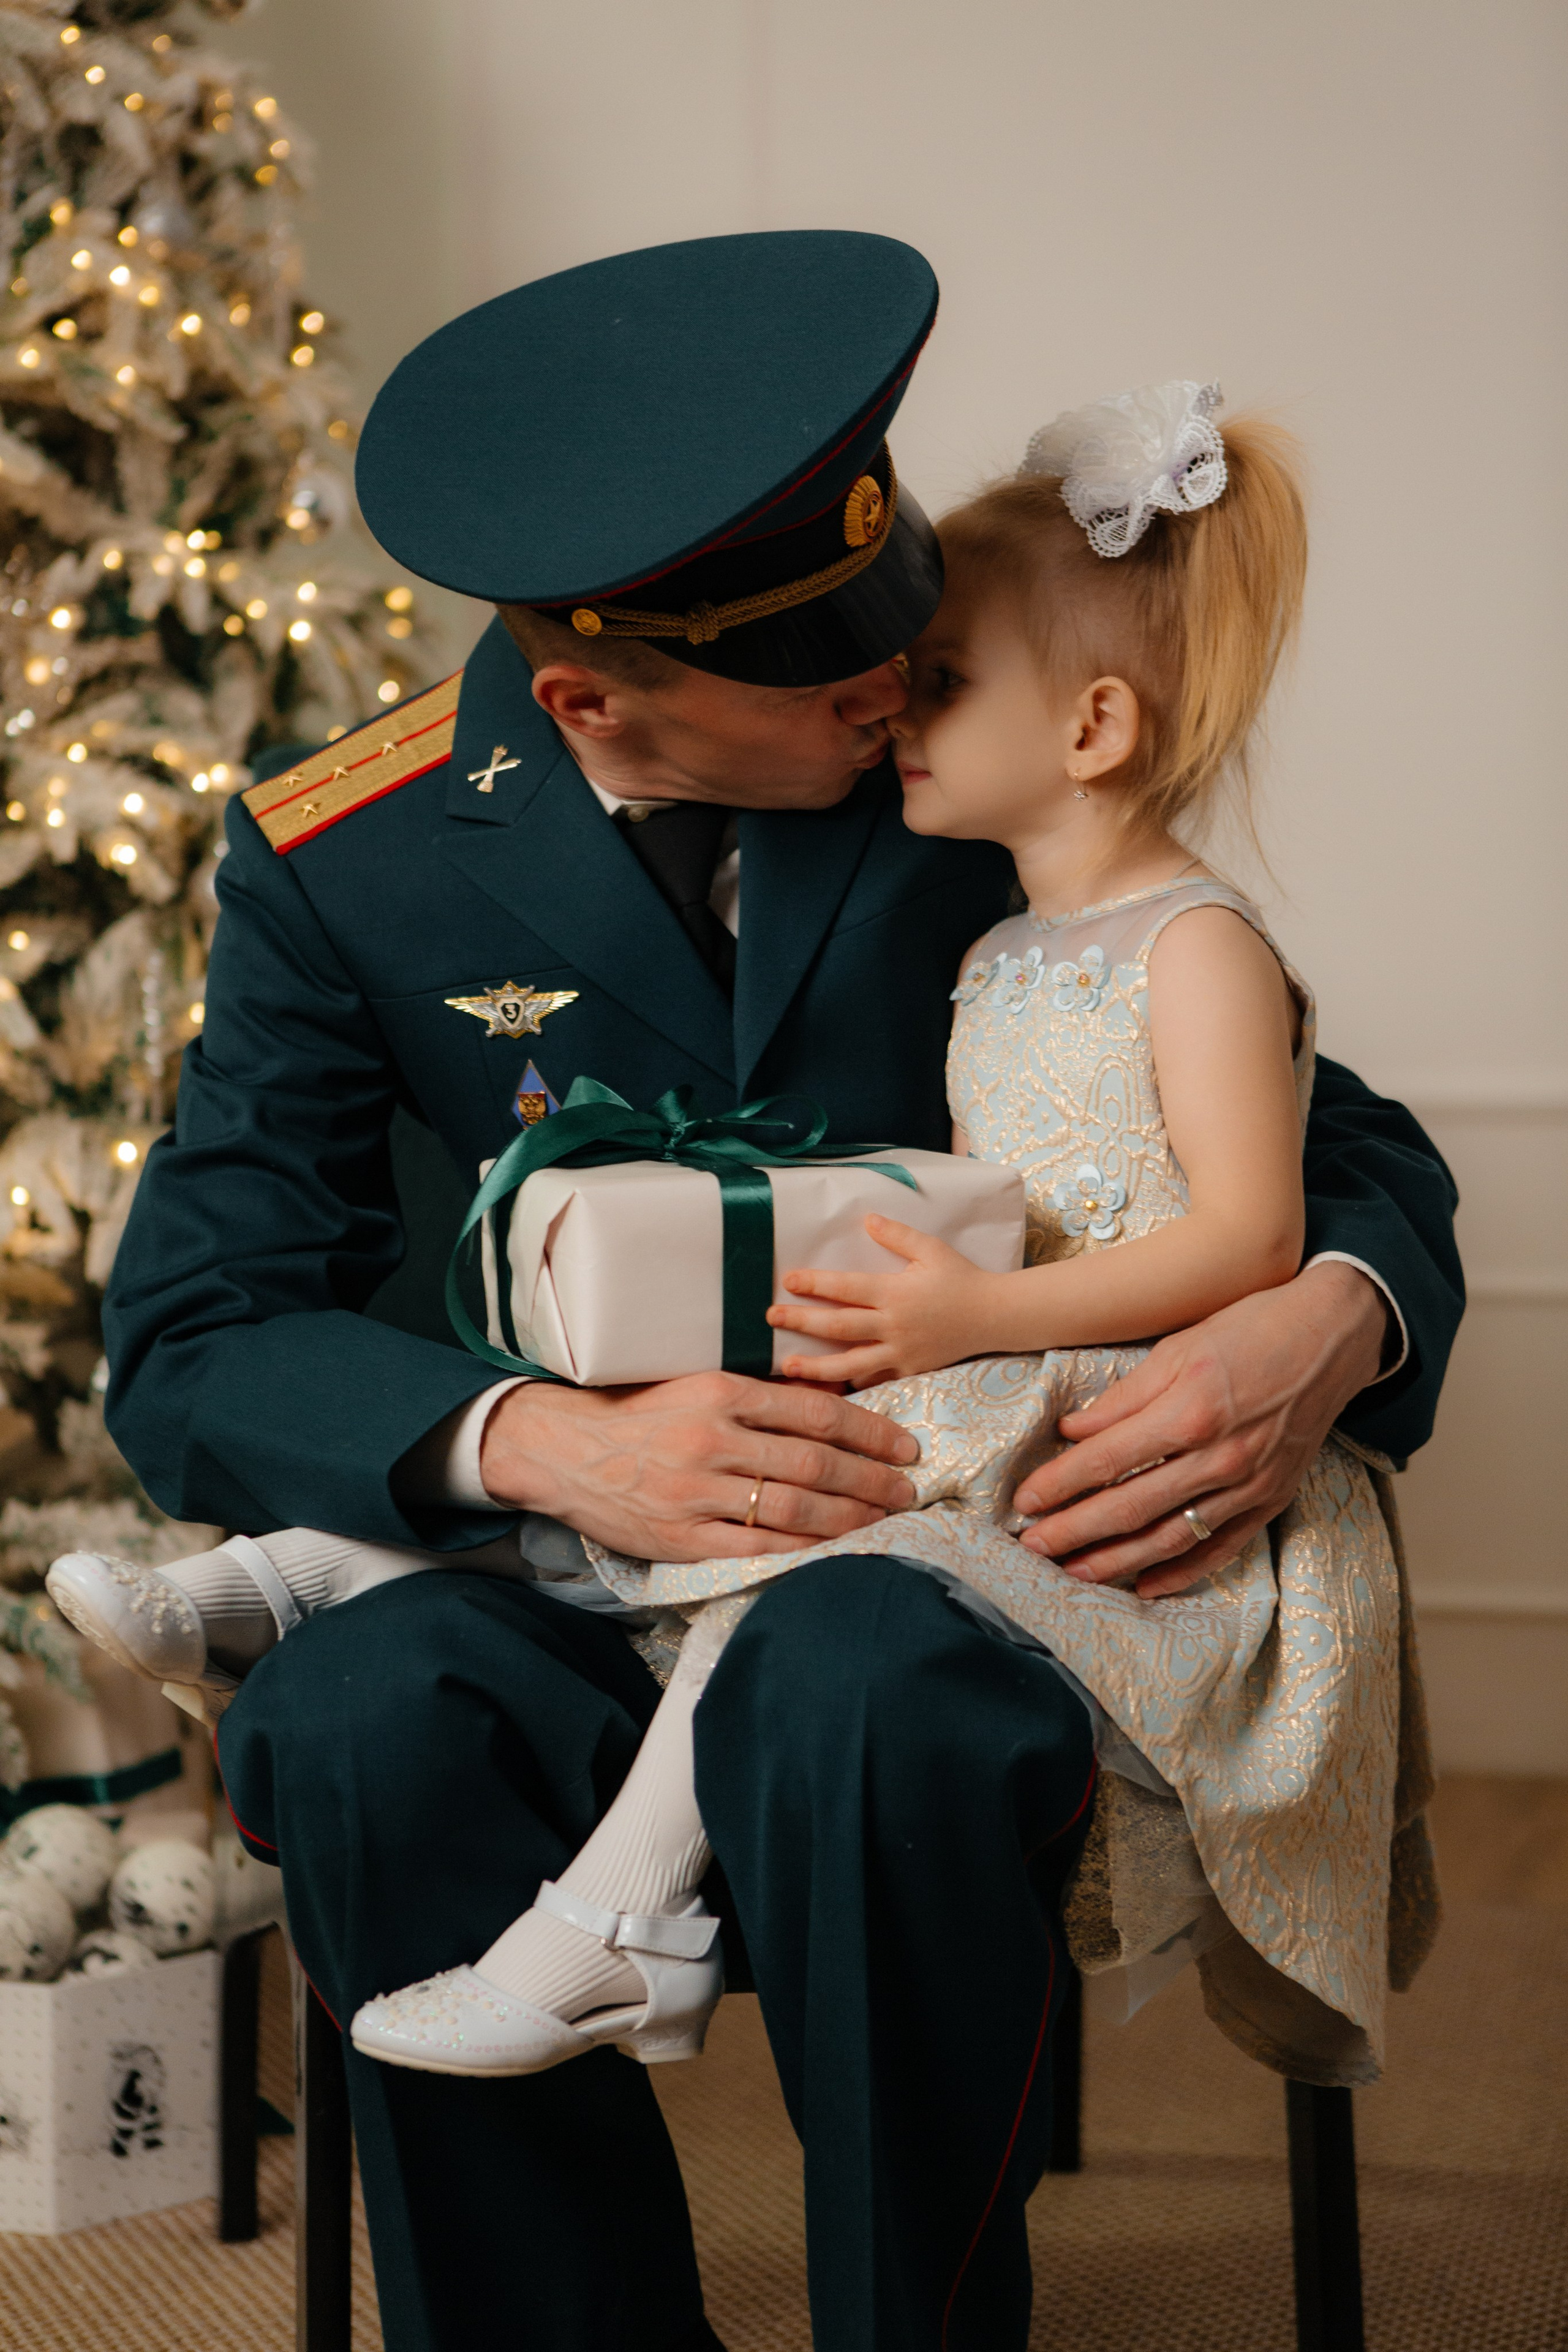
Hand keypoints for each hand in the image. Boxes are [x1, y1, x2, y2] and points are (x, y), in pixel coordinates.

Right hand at [478, 1371, 918, 1562]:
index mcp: (721, 1393)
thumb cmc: (637, 1415)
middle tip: (908, 1489)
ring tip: (884, 1520)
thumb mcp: (695, 1386)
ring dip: (849, 1516)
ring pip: (793, 1506)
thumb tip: (831, 1404)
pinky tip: (832, 1551)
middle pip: (816, 1462)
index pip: (816, 1412)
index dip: (870, 1430)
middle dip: (872, 1478)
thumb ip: (758, 1398)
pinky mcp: (681, 1536)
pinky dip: (800, 1550)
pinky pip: (755, 1547)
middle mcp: (714, 1440)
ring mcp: (697, 1492)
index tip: (905, 1444)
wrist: (562, 1449)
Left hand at [768, 1213, 997, 1386]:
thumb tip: (867, 1219)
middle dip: (803, 1321)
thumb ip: (897, 1236)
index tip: (788, 1280)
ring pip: (851, 1364)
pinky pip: (875, 1380)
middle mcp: (894, 1325)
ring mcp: (901, 1352)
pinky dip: (850, 1385)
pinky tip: (824, 1388)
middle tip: (771, 1317)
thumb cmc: (961, 1278)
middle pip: (839, 1326)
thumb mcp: (932, 1250)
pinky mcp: (909, 1371)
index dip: (816, 1283)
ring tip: (788, 1365)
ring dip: (816, 1366)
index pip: (847, 1288)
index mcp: (896, 1293)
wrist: (995, 1316)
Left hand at [1011, 1261, 1388, 1598]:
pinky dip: (1182, 1572)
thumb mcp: (1179, 1347)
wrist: (1334, 1336)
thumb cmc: (1252, 1329)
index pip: (1107, 1460)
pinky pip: (1220, 1548)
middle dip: (1074, 1533)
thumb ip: (1124, 1397)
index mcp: (1190, 1411)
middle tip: (1031, 1548)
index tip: (1023, 1501)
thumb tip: (1071, 1432)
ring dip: (1116, 1561)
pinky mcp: (1271, 1500)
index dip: (1060, 1484)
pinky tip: (1145, 1586)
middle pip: (1130, 1508)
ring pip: (1170, 1538)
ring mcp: (1248, 1486)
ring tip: (1073, 1574)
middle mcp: (1219, 1457)